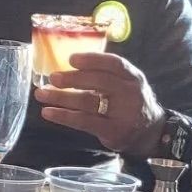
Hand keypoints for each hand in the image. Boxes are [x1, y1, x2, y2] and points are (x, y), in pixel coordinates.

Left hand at [36, 51, 165, 155]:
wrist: (149, 132)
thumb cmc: (128, 102)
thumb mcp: (125, 83)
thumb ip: (103, 74)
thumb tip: (65, 64)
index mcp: (132, 76)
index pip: (114, 63)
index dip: (92, 60)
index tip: (71, 59)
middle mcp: (130, 93)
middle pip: (100, 82)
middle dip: (73, 79)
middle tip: (53, 78)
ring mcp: (123, 113)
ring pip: (88, 102)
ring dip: (60, 98)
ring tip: (41, 94)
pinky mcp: (113, 131)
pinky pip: (84, 122)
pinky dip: (64, 116)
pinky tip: (48, 112)